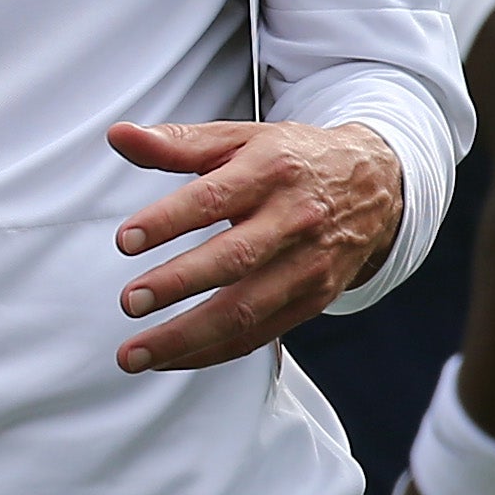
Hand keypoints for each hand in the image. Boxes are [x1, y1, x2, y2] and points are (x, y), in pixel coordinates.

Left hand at [109, 120, 401, 371]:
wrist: (374, 186)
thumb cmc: (293, 161)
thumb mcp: (240, 139)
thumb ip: (177, 143)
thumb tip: (120, 136)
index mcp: (270, 170)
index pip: (214, 197)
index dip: (169, 220)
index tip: (127, 240)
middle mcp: (293, 219)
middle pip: (234, 259)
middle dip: (178, 284)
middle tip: (131, 300)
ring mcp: (307, 265)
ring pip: (246, 309)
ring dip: (188, 337)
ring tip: (137, 351)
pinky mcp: (312, 300)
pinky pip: (259, 335)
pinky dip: (211, 352)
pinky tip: (171, 358)